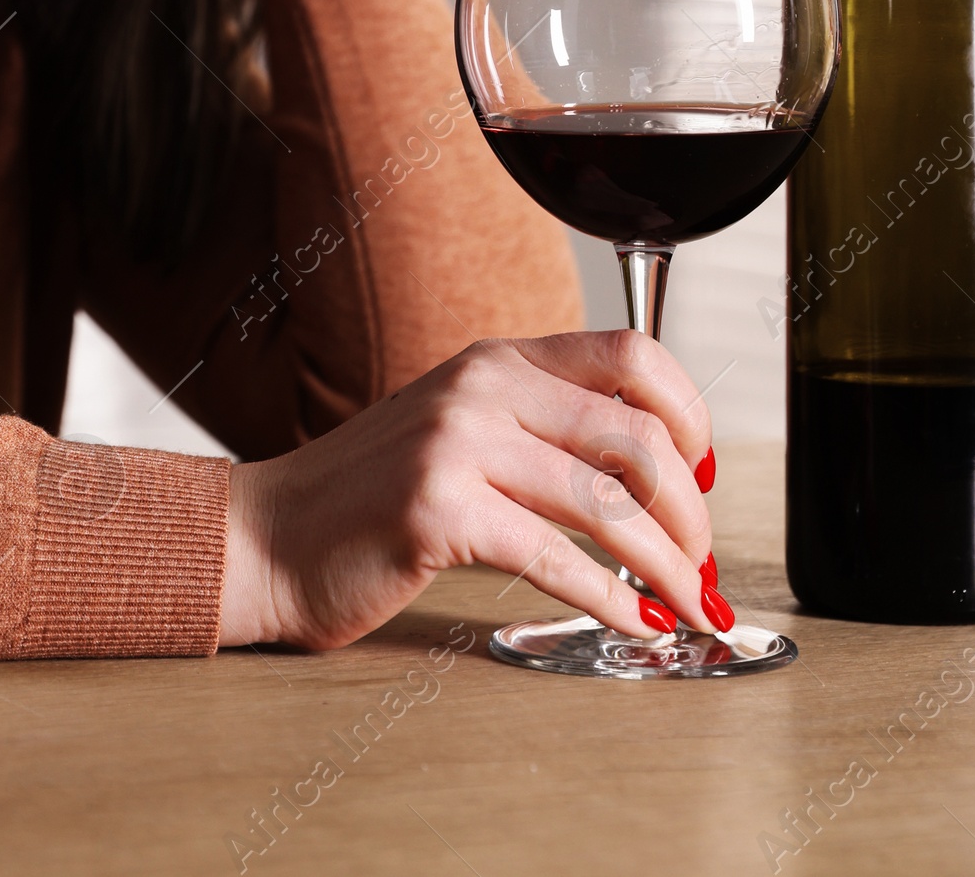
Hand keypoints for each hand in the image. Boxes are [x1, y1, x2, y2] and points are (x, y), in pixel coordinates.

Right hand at [219, 329, 717, 648]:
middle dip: (689, 512)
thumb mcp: (462, 429)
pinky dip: (612, 600)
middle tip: (700, 561)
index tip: (704, 474)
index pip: (631, 352)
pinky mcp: (436, 510)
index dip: (689, 413)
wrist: (270, 537)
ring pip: (607, 502)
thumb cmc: (369, 497)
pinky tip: (633, 623)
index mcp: (498, 358)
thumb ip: (541, 429)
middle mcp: (483, 386)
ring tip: (685, 603)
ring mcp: (457, 443)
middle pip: (636, 435)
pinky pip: (555, 557)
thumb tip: (652, 472)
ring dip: (666, 565)